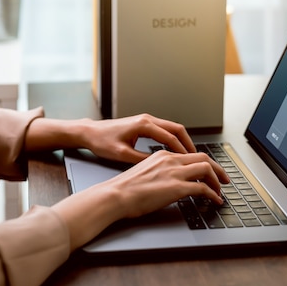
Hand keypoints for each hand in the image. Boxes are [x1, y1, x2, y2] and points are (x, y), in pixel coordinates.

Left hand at [81, 114, 195, 163]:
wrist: (90, 132)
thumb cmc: (102, 142)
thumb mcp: (122, 155)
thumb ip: (142, 159)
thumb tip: (159, 165)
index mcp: (143, 125)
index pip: (170, 137)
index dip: (182, 150)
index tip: (190, 161)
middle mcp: (147, 119)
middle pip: (176, 128)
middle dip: (188, 143)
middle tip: (197, 157)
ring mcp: (146, 120)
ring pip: (172, 127)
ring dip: (182, 140)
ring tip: (189, 155)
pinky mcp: (143, 123)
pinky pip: (164, 129)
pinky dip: (173, 138)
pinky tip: (175, 150)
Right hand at [97, 150, 228, 218]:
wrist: (115, 195)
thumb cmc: (124, 189)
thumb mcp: (144, 172)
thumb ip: (159, 172)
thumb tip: (168, 181)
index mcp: (162, 155)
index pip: (190, 155)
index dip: (204, 163)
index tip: (210, 171)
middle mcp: (170, 160)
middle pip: (204, 158)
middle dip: (217, 169)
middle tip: (224, 179)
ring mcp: (174, 172)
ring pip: (207, 169)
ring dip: (217, 180)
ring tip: (220, 191)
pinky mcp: (176, 187)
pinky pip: (203, 188)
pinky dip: (213, 194)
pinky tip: (214, 200)